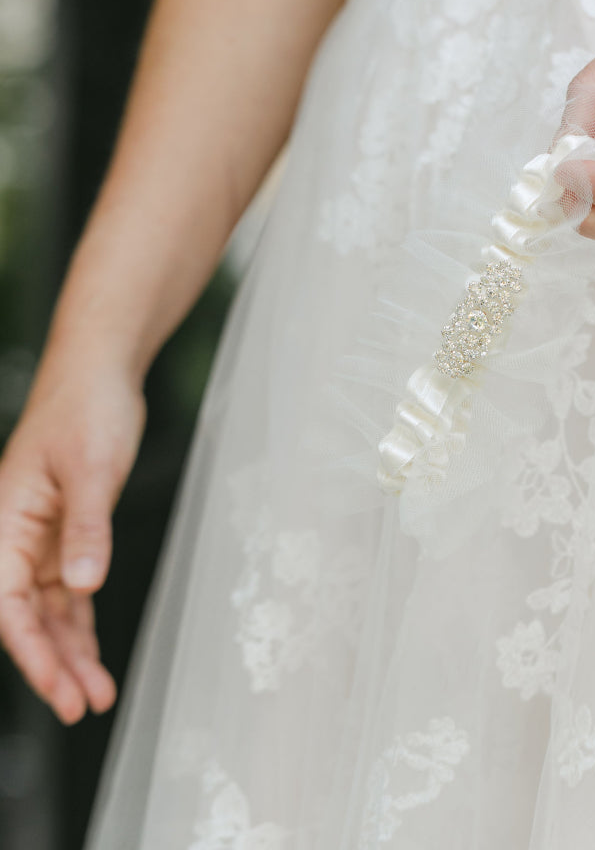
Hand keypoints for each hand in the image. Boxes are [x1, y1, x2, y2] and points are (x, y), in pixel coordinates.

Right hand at [0, 358, 144, 723]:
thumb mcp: (93, 470)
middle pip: (27, 618)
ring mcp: (39, 538)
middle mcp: (12, 537)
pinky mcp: (66, 533)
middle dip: (53, 665)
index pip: (9, 606)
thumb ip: (88, 528)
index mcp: (2, 524)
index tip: (60, 690)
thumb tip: (85, 585)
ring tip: (95, 693)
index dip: (33, 653)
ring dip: (71, 651)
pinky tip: (91, 652)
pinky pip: (69, 591)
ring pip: (50, 611)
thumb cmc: (86, 411)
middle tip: (82, 706)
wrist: (98, 376)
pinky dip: (81, 622)